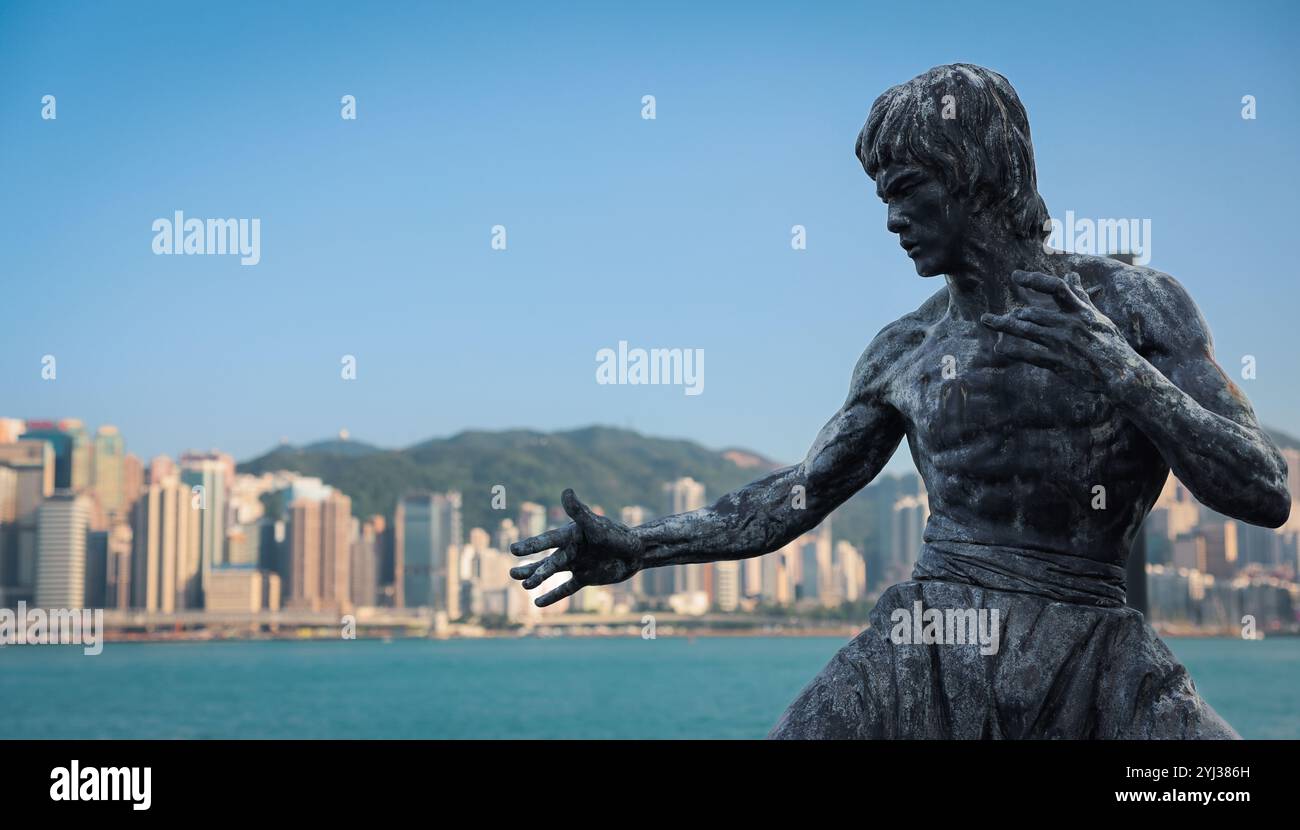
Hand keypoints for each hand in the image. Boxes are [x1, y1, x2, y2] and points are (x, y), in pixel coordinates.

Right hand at [508, 489, 644, 606]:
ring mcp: (577, 564)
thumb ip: (580, 512)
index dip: (532, 546)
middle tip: (511, 574)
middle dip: (531, 568)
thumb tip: (565, 492)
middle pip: (548, 560)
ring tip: (521, 584)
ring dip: (537, 578)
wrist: (637, 552)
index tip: (513, 550)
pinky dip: (553, 596)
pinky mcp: (585, 578)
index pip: (549, 541)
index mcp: (572, 535)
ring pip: (553, 573)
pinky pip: (566, 588)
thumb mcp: (597, 526)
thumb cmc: (618, 536)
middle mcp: (571, 549)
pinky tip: (537, 603)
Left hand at [980, 270, 1135, 393]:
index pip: (1056, 288)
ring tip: (987, 321)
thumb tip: (1072, 272)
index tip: (1015, 276)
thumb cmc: (1109, 342)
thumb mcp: (1097, 315)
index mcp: (1080, 310)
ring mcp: (1063, 343)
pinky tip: (999, 348)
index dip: (1034, 280)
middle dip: (1012, 315)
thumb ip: (1080, 295)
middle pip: (1032, 313)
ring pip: (1026, 331)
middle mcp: (1069, 324)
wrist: (1120, 372)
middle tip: (995, 317)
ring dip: (1004, 325)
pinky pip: (1030, 354)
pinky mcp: (1058, 362)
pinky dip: (1012, 351)